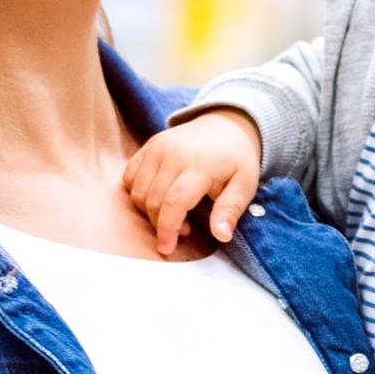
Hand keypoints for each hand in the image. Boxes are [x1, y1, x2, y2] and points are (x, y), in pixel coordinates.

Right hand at [123, 110, 263, 253]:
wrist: (226, 125)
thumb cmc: (236, 159)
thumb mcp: (245, 185)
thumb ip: (231, 210)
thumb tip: (222, 235)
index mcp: (200, 165)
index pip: (173, 203)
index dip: (167, 229)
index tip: (168, 248)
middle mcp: (173, 154)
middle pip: (153, 201)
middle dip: (162, 224)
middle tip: (185, 229)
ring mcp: (157, 148)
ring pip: (138, 192)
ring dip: (150, 211)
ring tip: (176, 212)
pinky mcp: (148, 146)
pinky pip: (130, 176)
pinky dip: (139, 193)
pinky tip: (159, 197)